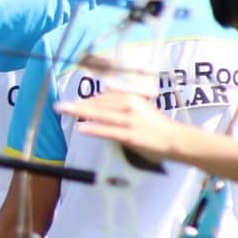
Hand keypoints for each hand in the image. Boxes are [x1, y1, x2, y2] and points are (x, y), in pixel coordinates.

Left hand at [54, 91, 181, 163]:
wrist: (177, 139)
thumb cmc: (158, 127)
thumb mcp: (141, 110)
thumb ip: (122, 108)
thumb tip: (100, 110)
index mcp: (132, 97)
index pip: (103, 97)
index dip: (87, 100)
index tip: (73, 102)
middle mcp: (130, 105)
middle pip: (98, 104)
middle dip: (78, 105)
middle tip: (60, 106)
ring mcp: (130, 120)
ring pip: (100, 114)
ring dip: (80, 112)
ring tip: (64, 112)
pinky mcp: (131, 135)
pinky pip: (109, 131)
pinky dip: (94, 129)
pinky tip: (82, 129)